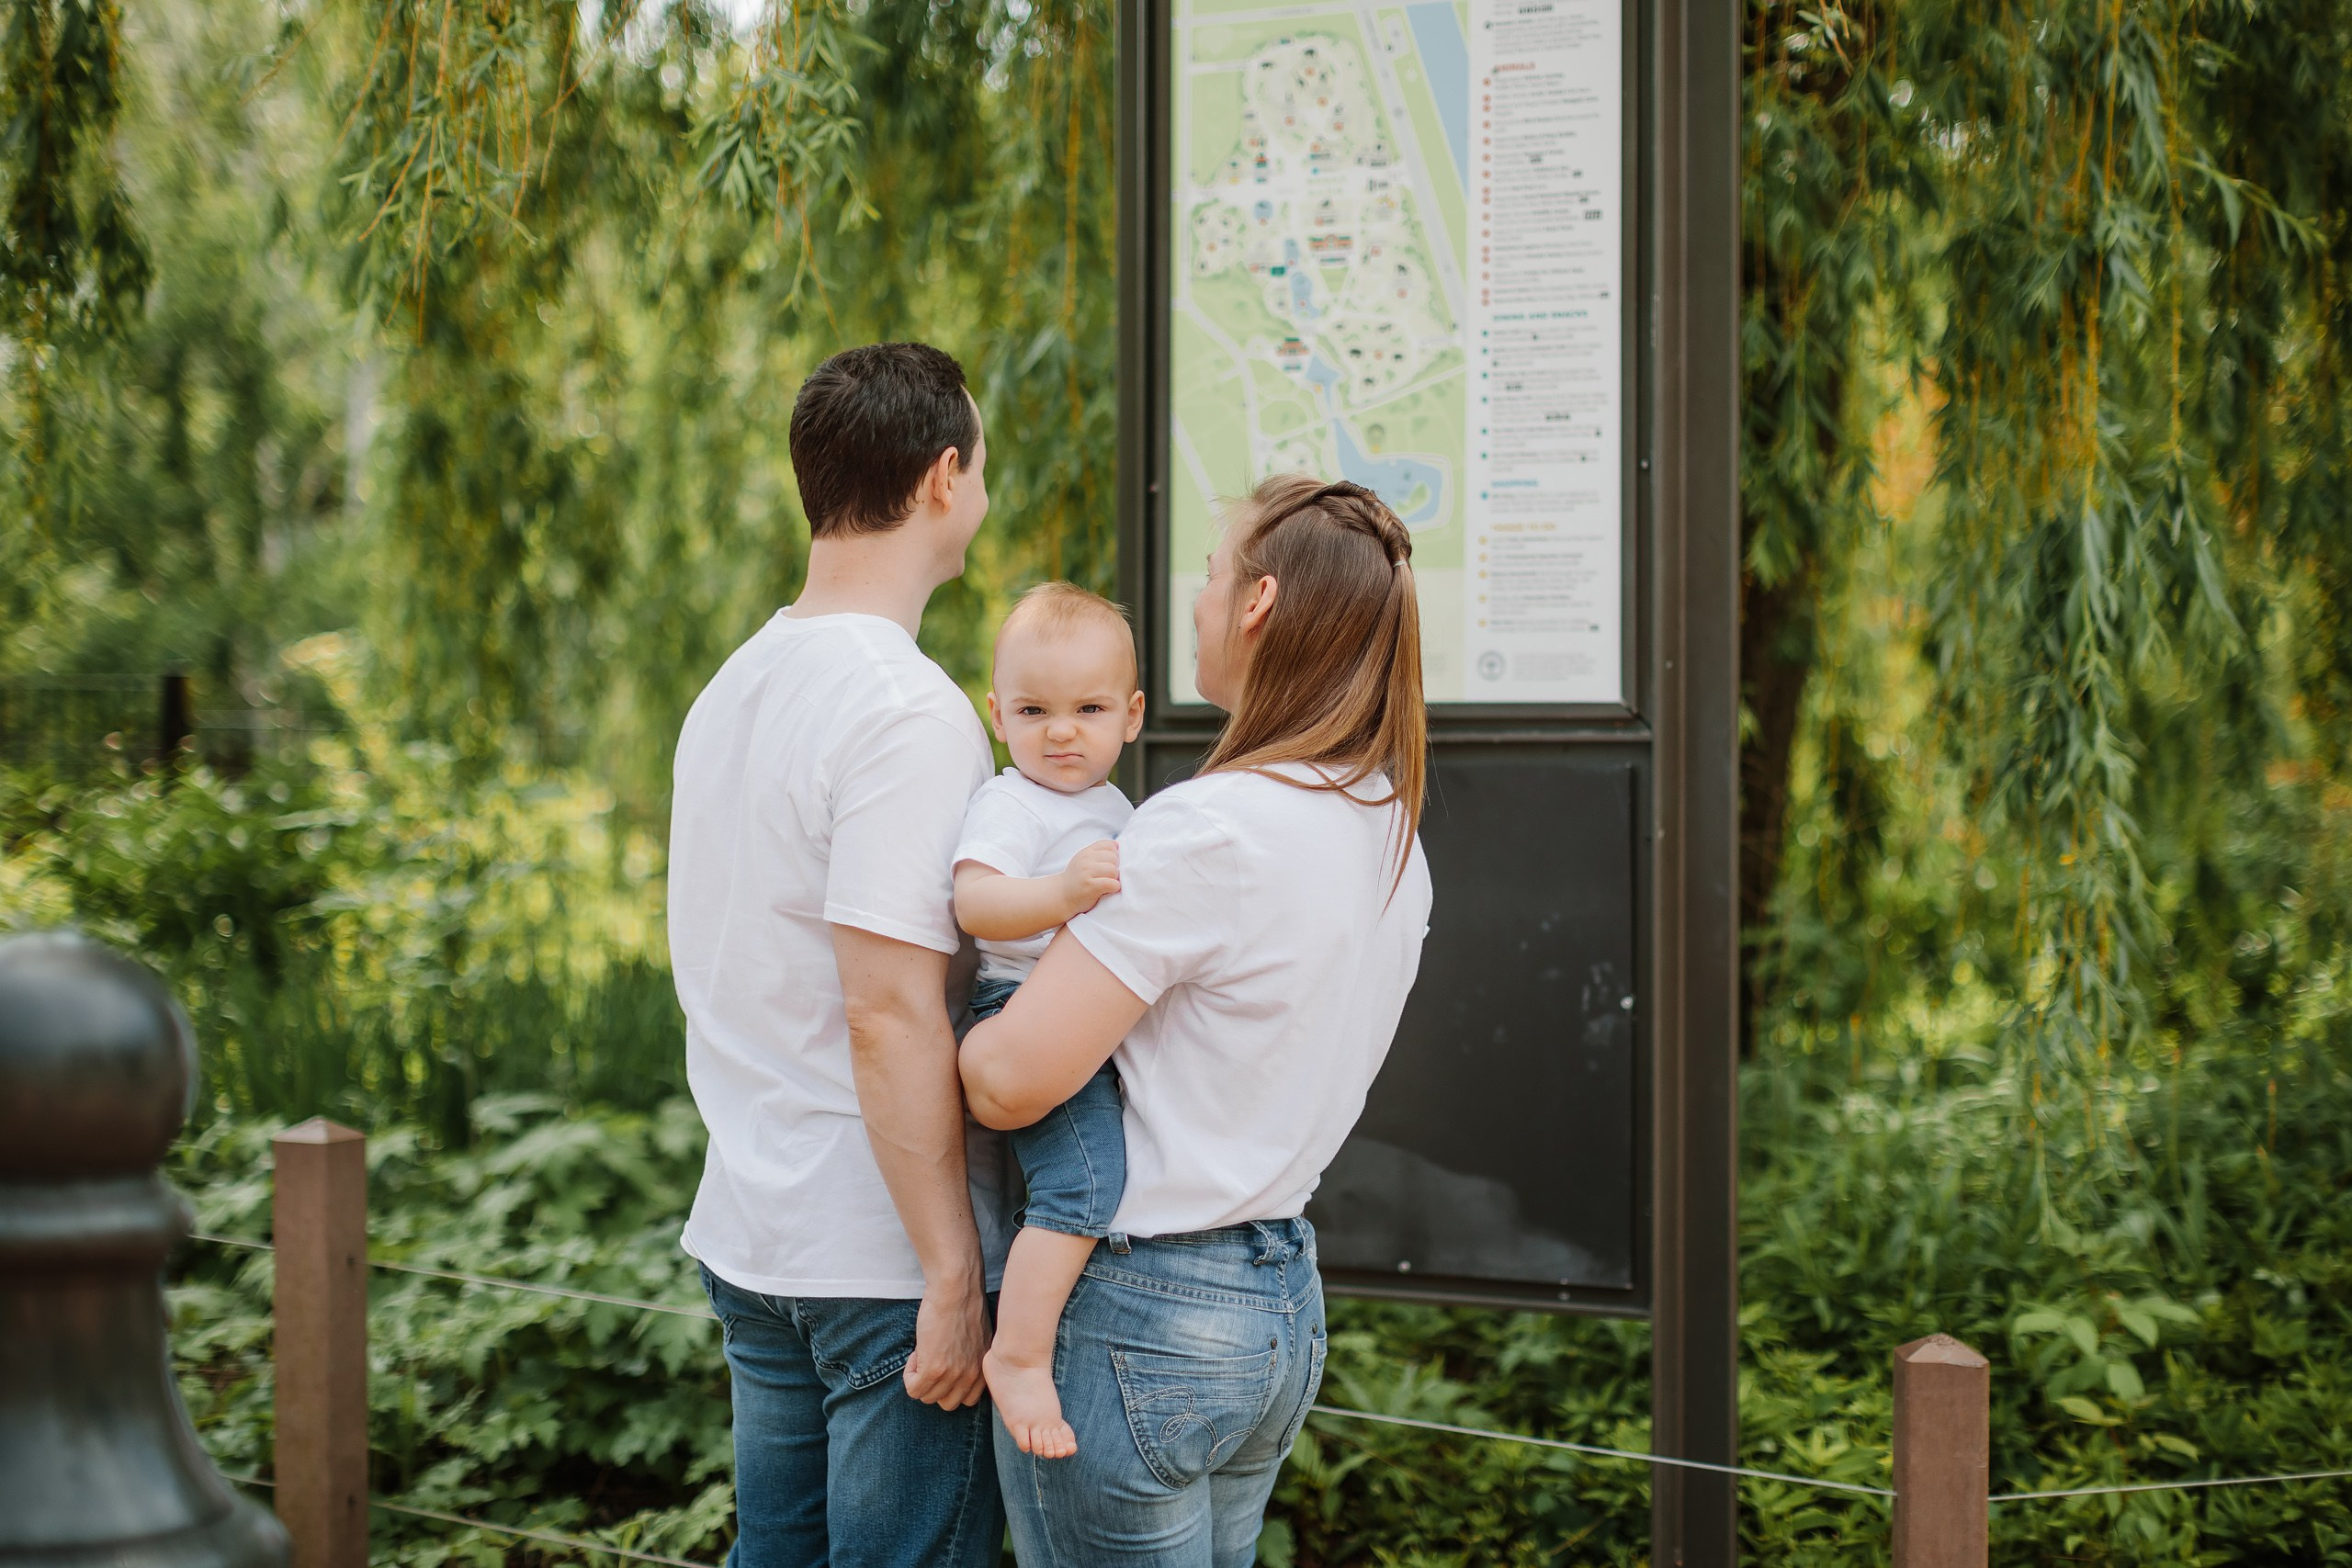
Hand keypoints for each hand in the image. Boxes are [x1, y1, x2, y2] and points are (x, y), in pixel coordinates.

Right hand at [902, 1277, 989, 1409]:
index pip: (967, 1400)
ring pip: (927, 1397)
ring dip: (920, 1378)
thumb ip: (970, 1360)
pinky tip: (916, 1352)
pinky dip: (909, 1375)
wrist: (956, 1289)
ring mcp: (953, 1374)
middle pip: (947, 1403)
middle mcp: (971, 1376)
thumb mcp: (977, 1339)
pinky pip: (914, 1389)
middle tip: (931, 1360)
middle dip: (936, 1386)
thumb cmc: (965, 1305)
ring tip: (924, 1352)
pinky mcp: (933, 1369)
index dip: (951, 1385)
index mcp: (982, 1370)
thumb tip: (953, 1371)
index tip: (946, 1365)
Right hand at [1057, 840, 1121, 917]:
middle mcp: (1085, 860)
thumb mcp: (1084, 860)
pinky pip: (1111, 883)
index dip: (1114, 855)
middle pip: (1113, 858)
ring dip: (1114, 879)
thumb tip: (1117, 845)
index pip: (1109, 845)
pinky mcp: (1089, 886)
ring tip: (1107, 883)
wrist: (1062, 895)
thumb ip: (1098, 852)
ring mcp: (1086, 873)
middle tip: (1108, 876)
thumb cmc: (1077, 878)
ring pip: (1113, 870)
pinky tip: (1108, 890)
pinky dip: (1114, 887)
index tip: (1109, 864)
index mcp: (1086, 852)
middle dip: (1115, 868)